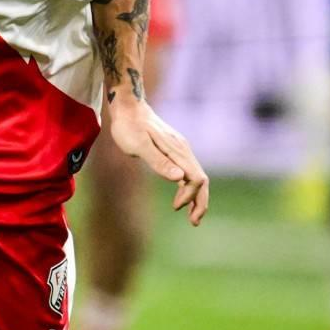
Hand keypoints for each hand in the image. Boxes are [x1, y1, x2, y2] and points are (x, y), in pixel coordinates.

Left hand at [105, 98, 209, 224]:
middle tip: (194, 222)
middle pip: (201, 179)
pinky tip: (182, 197)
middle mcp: (183, 150)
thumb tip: (180, 178)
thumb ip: (159, 162)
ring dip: (196, 197)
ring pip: (196, 176)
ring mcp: (180, 149)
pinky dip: (189, 187)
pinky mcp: (174, 149)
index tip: (175, 207)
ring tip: (191, 216)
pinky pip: (189, 171)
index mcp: (177, 150)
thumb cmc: (129, 126)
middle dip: (200, 202)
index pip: (196, 178)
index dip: (190, 195)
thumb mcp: (139, 146)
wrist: (128, 106)